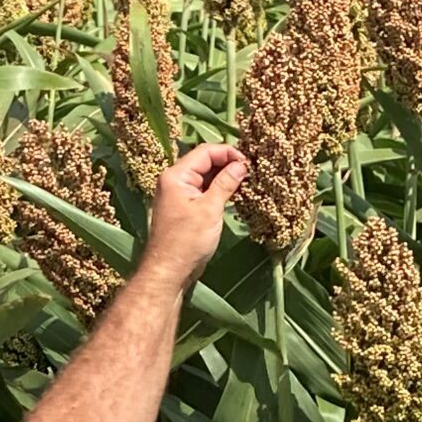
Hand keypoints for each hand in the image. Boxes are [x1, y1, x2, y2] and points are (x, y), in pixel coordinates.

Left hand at [139, 143, 247, 285]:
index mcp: (176, 176)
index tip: (249, 161)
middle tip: (251, 170)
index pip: (205, 152)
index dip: (228, 152)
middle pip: (205, 161)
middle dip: (228, 162)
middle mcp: (174, 180)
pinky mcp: (185, 206)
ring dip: (225, 176)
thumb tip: (241, 164)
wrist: (170, 270)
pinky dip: (219, 188)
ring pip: (206, 175)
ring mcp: (179, 193)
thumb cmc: (187, 240)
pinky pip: (204, 189)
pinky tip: (235, 192)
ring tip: (247, 180)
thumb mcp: (210, 209)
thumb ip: (226, 183)